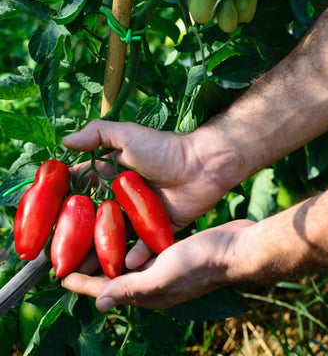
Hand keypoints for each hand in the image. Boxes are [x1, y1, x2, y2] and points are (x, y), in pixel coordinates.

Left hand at [61, 220, 254, 309]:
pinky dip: (128, 241)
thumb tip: (100, 303)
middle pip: (112, 276)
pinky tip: (122, 227)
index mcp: (146, 293)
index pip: (104, 289)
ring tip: (90, 235)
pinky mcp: (170, 252)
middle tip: (70, 249)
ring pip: (126, 261)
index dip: (81, 282)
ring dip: (108, 251)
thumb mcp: (163, 277)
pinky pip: (142, 250)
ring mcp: (161, 267)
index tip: (58, 273)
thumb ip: (132, 289)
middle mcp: (151, 282)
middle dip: (90, 266)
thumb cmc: (199, 263)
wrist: (234, 249)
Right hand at [63, 119, 240, 267]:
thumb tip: (65, 141)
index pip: (81, 192)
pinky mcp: (159, 227)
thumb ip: (97, 134)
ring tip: (83, 273)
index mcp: (112, 175)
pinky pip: (144, 245)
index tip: (44, 225)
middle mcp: (123, 197)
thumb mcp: (128, 135)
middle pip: (94, 220)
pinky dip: (135, 256)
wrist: (203, 164)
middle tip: (59, 259)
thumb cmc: (164, 148)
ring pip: (116, 237)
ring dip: (100, 254)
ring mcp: (140, 214)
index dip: (63, 206)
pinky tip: (123, 269)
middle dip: (77, 238)